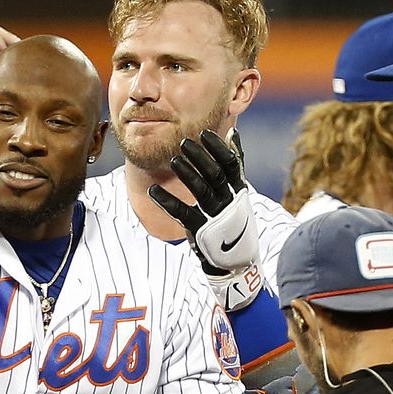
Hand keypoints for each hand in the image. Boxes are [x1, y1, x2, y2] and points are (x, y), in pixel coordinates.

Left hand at [150, 130, 260, 278]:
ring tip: (174, 160)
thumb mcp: (239, 190)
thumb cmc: (233, 218)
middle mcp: (230, 201)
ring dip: (187, 174)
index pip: (231, 163)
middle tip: (184, 142)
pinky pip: (183, 213)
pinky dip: (167, 201)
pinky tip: (153, 190)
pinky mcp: (201, 232)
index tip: (204, 133)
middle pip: (216, 174)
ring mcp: (217, 217)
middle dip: (200, 157)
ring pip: (202, 191)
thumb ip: (235, 164)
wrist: (235, 261)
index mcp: (239, 189)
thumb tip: (232, 132)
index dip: (218, 147)